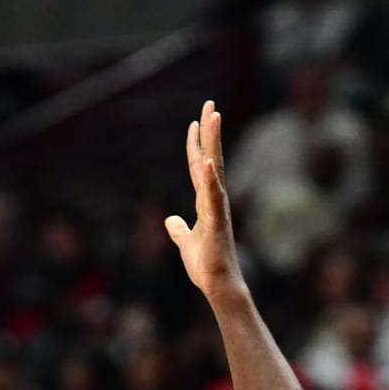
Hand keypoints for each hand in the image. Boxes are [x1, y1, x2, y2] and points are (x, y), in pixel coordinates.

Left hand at [164, 100, 244, 302]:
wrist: (217, 286)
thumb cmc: (206, 266)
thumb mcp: (185, 243)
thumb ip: (179, 229)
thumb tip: (170, 220)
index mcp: (205, 202)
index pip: (198, 166)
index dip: (196, 143)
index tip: (195, 121)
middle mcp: (214, 200)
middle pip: (211, 158)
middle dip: (210, 131)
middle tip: (210, 104)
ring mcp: (217, 209)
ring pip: (215, 169)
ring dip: (214, 143)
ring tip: (214, 117)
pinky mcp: (217, 223)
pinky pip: (214, 197)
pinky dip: (210, 179)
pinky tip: (208, 161)